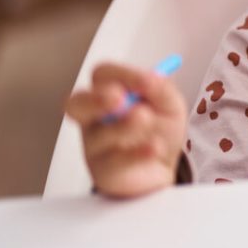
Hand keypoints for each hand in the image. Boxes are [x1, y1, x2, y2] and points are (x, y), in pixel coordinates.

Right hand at [65, 62, 186, 197]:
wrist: (163, 169)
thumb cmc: (159, 130)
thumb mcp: (169, 105)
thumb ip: (162, 89)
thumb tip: (151, 78)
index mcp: (107, 95)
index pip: (102, 76)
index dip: (121, 75)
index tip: (145, 81)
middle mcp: (94, 119)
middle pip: (77, 103)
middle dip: (96, 99)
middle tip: (119, 98)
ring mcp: (95, 146)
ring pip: (99, 134)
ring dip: (125, 126)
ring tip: (147, 120)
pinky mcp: (105, 171)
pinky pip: (115, 161)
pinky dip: (138, 153)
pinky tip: (155, 147)